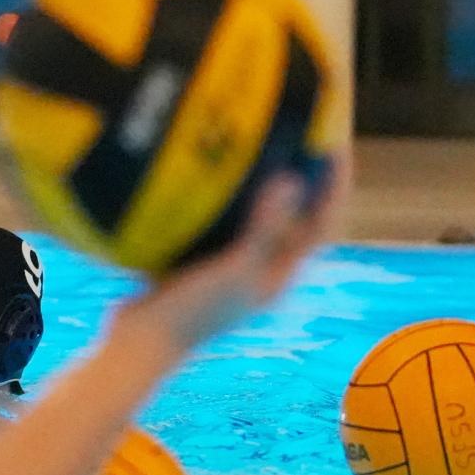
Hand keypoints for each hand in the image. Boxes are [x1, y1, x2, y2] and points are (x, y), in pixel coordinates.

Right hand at [115, 150, 350, 356]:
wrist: (139, 342)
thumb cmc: (192, 312)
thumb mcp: (233, 269)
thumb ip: (264, 228)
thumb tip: (293, 179)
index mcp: (279, 275)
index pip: (322, 223)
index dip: (335, 185)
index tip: (334, 144)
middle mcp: (261, 269)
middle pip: (295, 214)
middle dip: (302, 175)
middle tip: (301, 132)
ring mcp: (230, 265)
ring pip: (258, 213)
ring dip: (264, 180)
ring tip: (262, 138)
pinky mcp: (201, 260)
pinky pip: (223, 217)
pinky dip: (225, 192)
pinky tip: (210, 164)